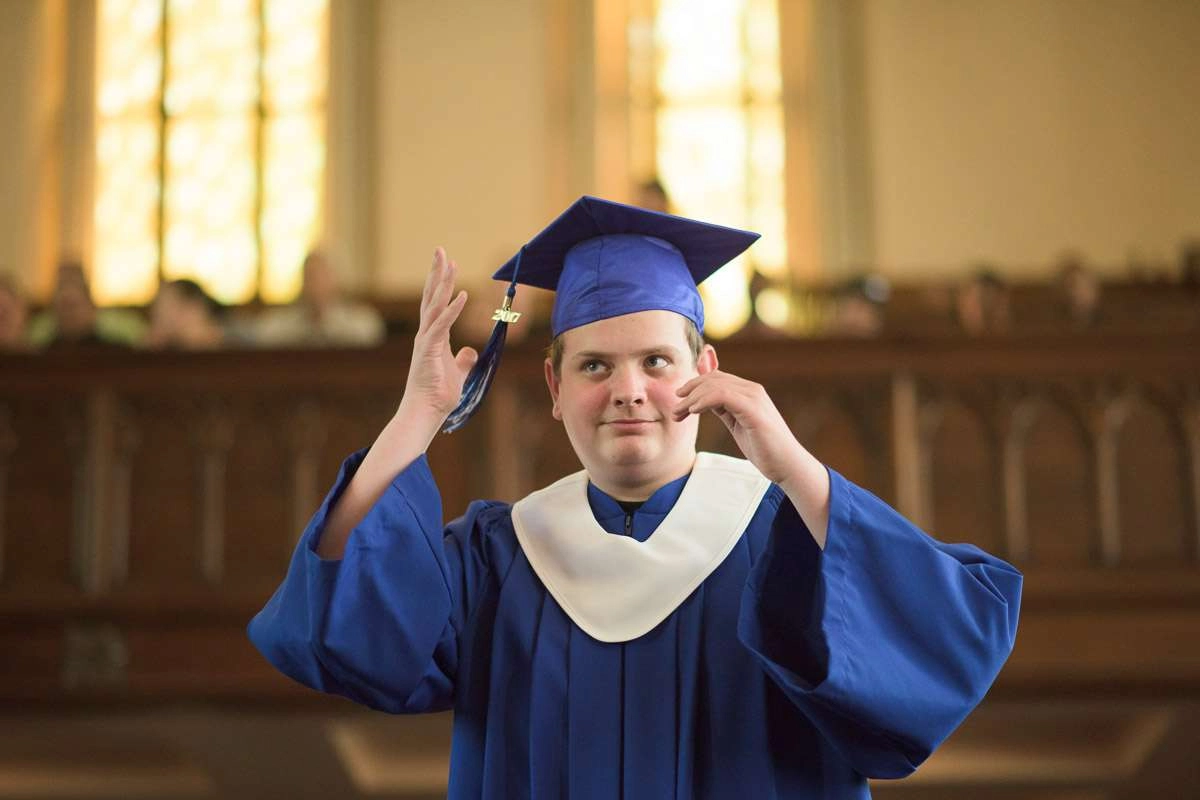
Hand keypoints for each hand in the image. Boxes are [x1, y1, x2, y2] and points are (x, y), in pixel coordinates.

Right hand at [402, 248, 477, 420]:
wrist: (425, 411)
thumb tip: (470, 351)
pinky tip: (462, 294)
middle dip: (437, 272)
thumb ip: (463, 360)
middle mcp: (426, 334)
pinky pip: (442, 325)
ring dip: (443, 283)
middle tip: (440, 250)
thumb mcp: (457, 373)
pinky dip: (452, 309)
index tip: (446, 263)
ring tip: (450, 262)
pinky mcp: (429, 349)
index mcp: (432, 337)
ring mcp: (426, 340)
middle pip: (431, 296)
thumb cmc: (437, 395)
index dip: (441, 282)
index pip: (435, 303)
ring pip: (434, 304)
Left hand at [673, 370, 805, 484]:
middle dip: (689, 391)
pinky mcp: (753, 409)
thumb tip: (703, 400)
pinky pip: (722, 395)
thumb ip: (723, 409)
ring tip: (679, 413)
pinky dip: (704, 401)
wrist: (787, 465)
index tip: (679, 401)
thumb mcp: (737, 423)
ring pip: (715, 385)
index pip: (716, 378)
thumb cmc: (764, 448)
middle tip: (675, 409)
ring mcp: (754, 398)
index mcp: (749, 392)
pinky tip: (693, 411)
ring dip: (692, 398)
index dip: (694, 386)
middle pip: (713, 378)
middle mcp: (752, 390)